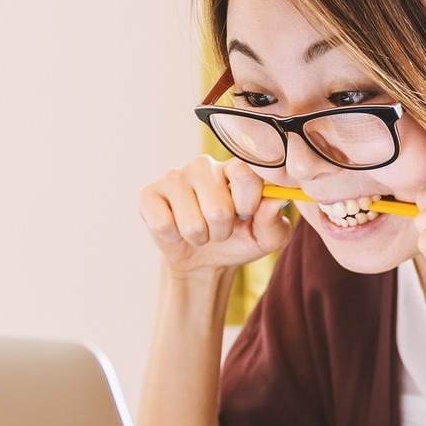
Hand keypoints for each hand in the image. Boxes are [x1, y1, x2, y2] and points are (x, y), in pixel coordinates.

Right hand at [138, 155, 291, 273]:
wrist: (204, 259)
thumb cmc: (239, 240)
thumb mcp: (266, 237)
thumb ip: (274, 220)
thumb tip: (276, 199)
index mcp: (235, 168)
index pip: (245, 173)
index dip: (248, 202)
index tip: (246, 214)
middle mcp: (204, 165)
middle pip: (218, 209)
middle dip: (222, 231)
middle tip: (220, 229)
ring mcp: (174, 176)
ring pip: (192, 223)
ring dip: (199, 237)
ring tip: (200, 231)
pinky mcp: (149, 193)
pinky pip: (163, 224)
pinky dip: (174, 238)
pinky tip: (176, 228)